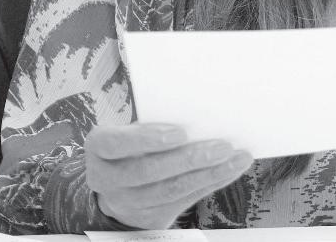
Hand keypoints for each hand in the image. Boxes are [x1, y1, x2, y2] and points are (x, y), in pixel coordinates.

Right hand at [85, 123, 252, 228]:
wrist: (119, 185)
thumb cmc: (134, 146)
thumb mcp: (134, 130)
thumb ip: (157, 124)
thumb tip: (201, 117)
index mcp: (100, 148)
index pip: (118, 143)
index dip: (149, 139)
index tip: (181, 132)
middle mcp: (106, 179)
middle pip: (149, 171)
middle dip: (190, 158)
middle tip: (223, 146)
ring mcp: (125, 203)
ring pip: (170, 190)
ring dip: (209, 173)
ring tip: (235, 158)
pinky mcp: (148, 217)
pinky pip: (184, 201)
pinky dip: (211, 183)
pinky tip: (229, 170)